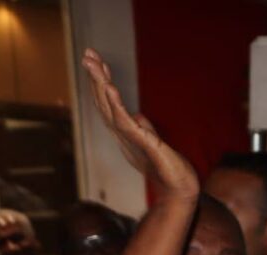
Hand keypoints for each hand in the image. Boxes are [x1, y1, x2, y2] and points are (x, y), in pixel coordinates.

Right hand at [81, 49, 197, 199]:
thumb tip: (138, 116)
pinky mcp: (143, 144)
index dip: (101, 82)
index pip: (108, 103)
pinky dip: (116, 104)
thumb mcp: (153, 143)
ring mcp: (130, 139)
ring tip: (93, 63)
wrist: (180, 189)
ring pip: (109, 107)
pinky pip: (125, 122)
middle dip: (96, 77)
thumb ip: (144, 128)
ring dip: (101, 84)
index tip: (95, 60)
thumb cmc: (167, 168)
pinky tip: (110, 88)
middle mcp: (122, 134)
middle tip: (87, 53)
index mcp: (125, 132)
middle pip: (104, 101)